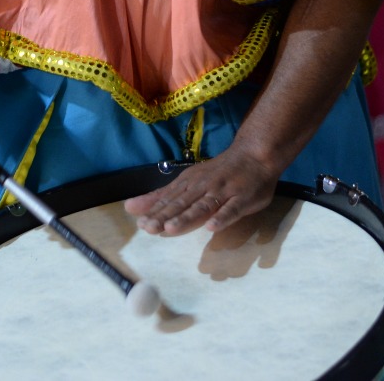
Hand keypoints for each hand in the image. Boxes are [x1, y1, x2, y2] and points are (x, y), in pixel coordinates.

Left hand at [123, 147, 277, 235]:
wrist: (254, 155)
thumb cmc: (218, 173)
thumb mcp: (187, 181)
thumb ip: (162, 196)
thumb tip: (130, 207)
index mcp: (189, 184)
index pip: (169, 199)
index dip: (155, 212)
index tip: (140, 224)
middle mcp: (203, 187)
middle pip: (182, 203)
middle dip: (165, 216)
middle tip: (150, 228)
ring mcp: (223, 192)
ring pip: (203, 206)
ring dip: (188, 217)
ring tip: (172, 228)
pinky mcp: (242, 199)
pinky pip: (231, 210)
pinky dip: (222, 217)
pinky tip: (212, 227)